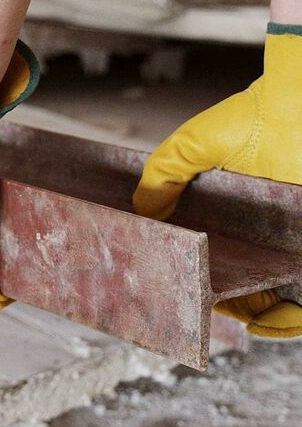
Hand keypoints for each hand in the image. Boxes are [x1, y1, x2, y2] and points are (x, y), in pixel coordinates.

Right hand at [133, 27, 301, 336]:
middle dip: (218, 302)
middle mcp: (252, 230)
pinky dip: (286, 318)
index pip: (203, 255)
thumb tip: (140, 210)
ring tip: (242, 323)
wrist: (301, 103)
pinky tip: (267, 322)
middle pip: (232, 279)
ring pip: (266, 293)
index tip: (176, 294)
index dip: (189, 277)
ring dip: (256, 316)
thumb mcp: (192, 144)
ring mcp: (280, 242)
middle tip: (200, 316)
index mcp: (222, 212)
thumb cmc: (253, 117)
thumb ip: (162, 175)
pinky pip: (300, 297)